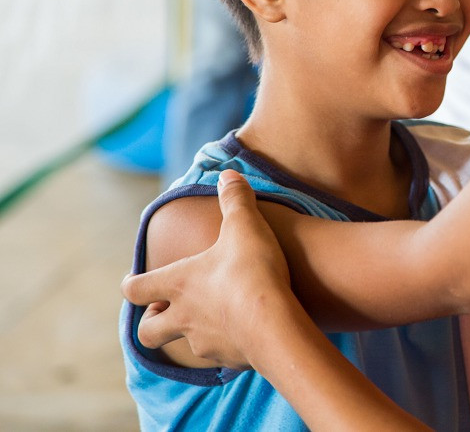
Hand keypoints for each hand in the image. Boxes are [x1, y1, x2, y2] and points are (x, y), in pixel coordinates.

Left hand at [121, 169, 291, 368]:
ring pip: (183, 345)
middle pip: (147, 331)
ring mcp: (203, 342)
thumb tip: (229, 173)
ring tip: (207, 323)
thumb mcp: (245, 226)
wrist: (274, 324)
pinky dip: (224, 346)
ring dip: (188, 334)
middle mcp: (183, 316)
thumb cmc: (252, 273)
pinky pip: (218, 357)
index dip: (131, 285)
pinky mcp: (229, 359)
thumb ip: (235, 199)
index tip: (133, 282)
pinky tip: (242, 335)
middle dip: (150, 323)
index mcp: (178, 284)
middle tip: (164, 311)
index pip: (135, 289)